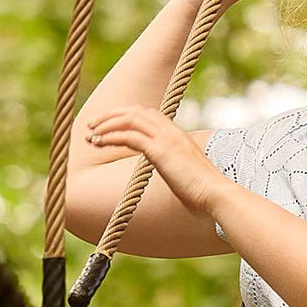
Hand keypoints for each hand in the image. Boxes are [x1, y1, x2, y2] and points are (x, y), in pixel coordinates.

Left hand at [85, 105, 226, 219]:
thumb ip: (176, 166)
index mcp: (177, 135)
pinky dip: (111, 137)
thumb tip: (173, 175)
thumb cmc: (203, 192)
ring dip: (106, 124)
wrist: (216, 194)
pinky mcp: (160, 150)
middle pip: (135, 111)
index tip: (109, 125)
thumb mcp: (186, 173)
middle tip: (93, 124)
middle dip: (111, 115)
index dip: (125, 116)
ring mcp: (166, 138)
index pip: (147, 114)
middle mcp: (171, 131)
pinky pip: (129, 136)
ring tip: (90, 133)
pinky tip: (99, 142)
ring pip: (129, 120)